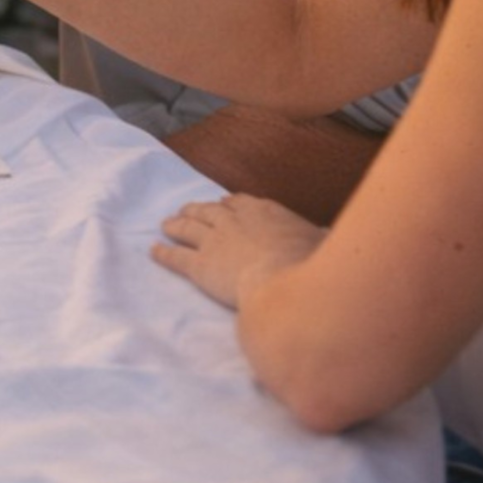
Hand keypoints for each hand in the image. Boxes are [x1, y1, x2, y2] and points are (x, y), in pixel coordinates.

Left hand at [153, 192, 325, 310]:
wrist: (282, 279)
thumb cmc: (309, 262)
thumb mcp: (322, 243)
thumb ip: (320, 237)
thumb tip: (329, 235)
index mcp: (264, 212)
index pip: (241, 203)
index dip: (230, 205)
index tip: (224, 204)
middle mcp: (234, 221)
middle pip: (210, 211)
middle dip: (197, 210)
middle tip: (187, 211)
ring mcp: (214, 241)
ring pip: (189, 228)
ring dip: (176, 225)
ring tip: (167, 224)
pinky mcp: (199, 265)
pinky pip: (176, 257)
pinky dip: (163, 254)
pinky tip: (153, 251)